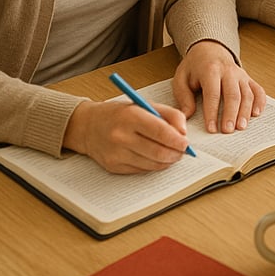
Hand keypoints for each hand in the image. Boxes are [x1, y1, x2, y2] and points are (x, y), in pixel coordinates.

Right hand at [63, 99, 190, 173]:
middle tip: (182, 152)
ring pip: (152, 164)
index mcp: (130, 116)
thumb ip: (170, 115)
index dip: (177, 140)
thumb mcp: (145, 105)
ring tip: (171, 154)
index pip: (161, 132)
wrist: (88, 126)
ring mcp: (116, 153)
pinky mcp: (113, 166)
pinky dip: (154, 165)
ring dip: (167, 161)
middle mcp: (121, 136)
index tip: (186, 143)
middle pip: (158, 152)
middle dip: (175, 154)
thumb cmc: (120, 114)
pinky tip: (155, 158)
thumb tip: (183, 133)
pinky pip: (142, 170)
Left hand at [174, 41, 266, 132]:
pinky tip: (256, 114)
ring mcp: (240, 74)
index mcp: (210, 70)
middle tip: (228, 130)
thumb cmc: (194, 67)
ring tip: (241, 127)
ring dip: (245, 112)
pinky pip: (258, 90)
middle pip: (232, 95)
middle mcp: (228, 71)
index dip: (212, 112)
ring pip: (247, 94)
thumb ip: (183, 97)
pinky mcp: (248, 78)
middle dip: (231, 114)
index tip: (211, 128)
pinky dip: (260, 102)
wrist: (209, 49)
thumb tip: (187, 116)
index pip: (213, 94)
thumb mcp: (181, 78)